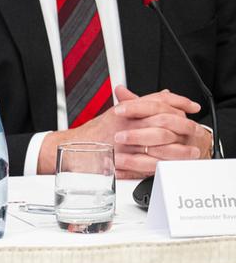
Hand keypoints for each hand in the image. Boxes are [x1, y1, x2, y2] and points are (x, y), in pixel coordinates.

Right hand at [38, 86, 205, 177]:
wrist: (67, 148)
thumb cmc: (90, 134)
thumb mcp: (114, 115)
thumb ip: (137, 106)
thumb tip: (162, 97)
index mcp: (123, 110)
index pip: (155, 100)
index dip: (177, 102)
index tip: (192, 106)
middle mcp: (124, 121)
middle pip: (161, 118)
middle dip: (182, 125)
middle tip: (195, 130)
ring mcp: (122, 140)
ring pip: (158, 140)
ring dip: (178, 147)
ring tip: (190, 151)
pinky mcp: (119, 158)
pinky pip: (146, 160)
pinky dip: (162, 163)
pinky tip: (171, 165)